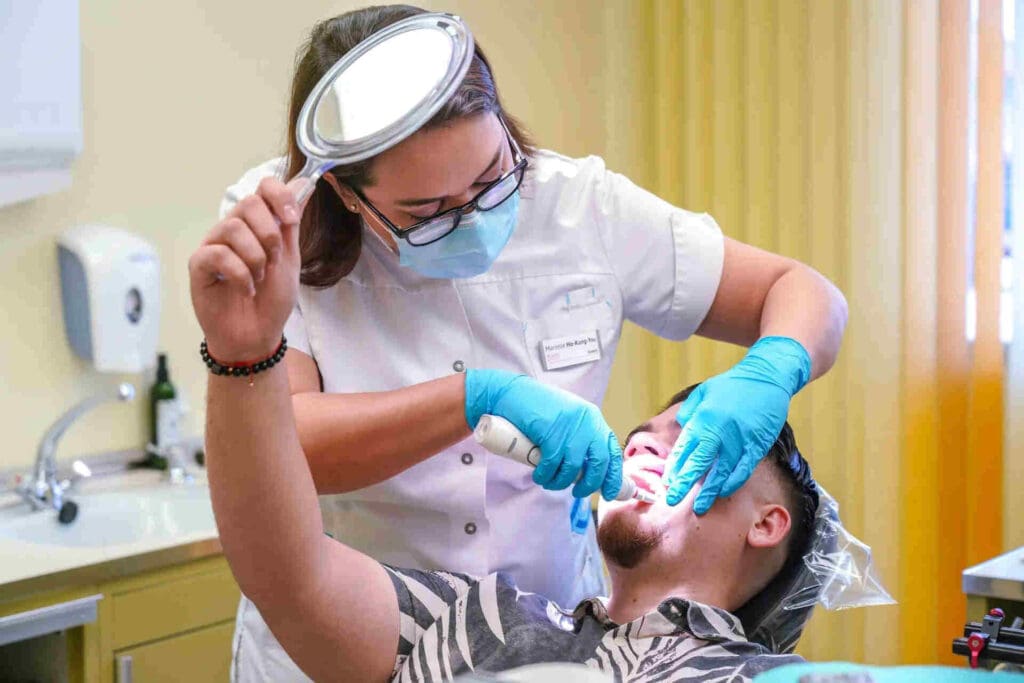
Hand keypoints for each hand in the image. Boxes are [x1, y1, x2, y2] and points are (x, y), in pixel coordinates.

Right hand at [188, 177, 307, 361]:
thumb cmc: (271, 299)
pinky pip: (218, 254)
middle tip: (273, 260)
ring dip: (255, 257)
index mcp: (256, 224)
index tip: (291, 220)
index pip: (263, 188)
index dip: (279, 196)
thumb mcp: (290, 257)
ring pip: (233, 228)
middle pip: (248, 203)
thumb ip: (291, 222)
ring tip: (258, 278)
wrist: (257, 334)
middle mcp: (233, 229)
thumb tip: (304, 182)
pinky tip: (245, 289)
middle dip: (269, 234)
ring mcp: (213, 245)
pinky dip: (239, 274)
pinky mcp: (198, 265)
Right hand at [465, 369, 622, 499]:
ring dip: (561, 482)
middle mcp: (586, 422)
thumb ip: (579, 436)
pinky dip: (545, 475)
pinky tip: (539, 476)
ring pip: (573, 468)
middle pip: (598, 463)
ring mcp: (570, 428)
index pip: (612, 451)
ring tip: (550, 483)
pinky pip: (552, 465)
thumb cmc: (537, 408)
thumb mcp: (567, 418)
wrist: (510, 393)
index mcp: (593, 418)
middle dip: (589, 484)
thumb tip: (588, 468)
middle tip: (578, 492)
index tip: (608, 492)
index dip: (613, 475)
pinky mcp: (552, 434)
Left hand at [663, 336, 810, 513]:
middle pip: (698, 463)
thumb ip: (690, 411)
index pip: (685, 448)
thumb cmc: (733, 384)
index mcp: (703, 418)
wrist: (766, 377)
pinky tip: (723, 491)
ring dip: (709, 490)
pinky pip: (743, 469)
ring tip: (699, 506)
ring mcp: (739, 440)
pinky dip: (733, 482)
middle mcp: (719, 432)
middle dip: (685, 484)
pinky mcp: (756, 445)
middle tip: (673, 501)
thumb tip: (681, 427)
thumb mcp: (704, 391)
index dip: (675, 467)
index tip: (667, 482)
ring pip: (721, 471)